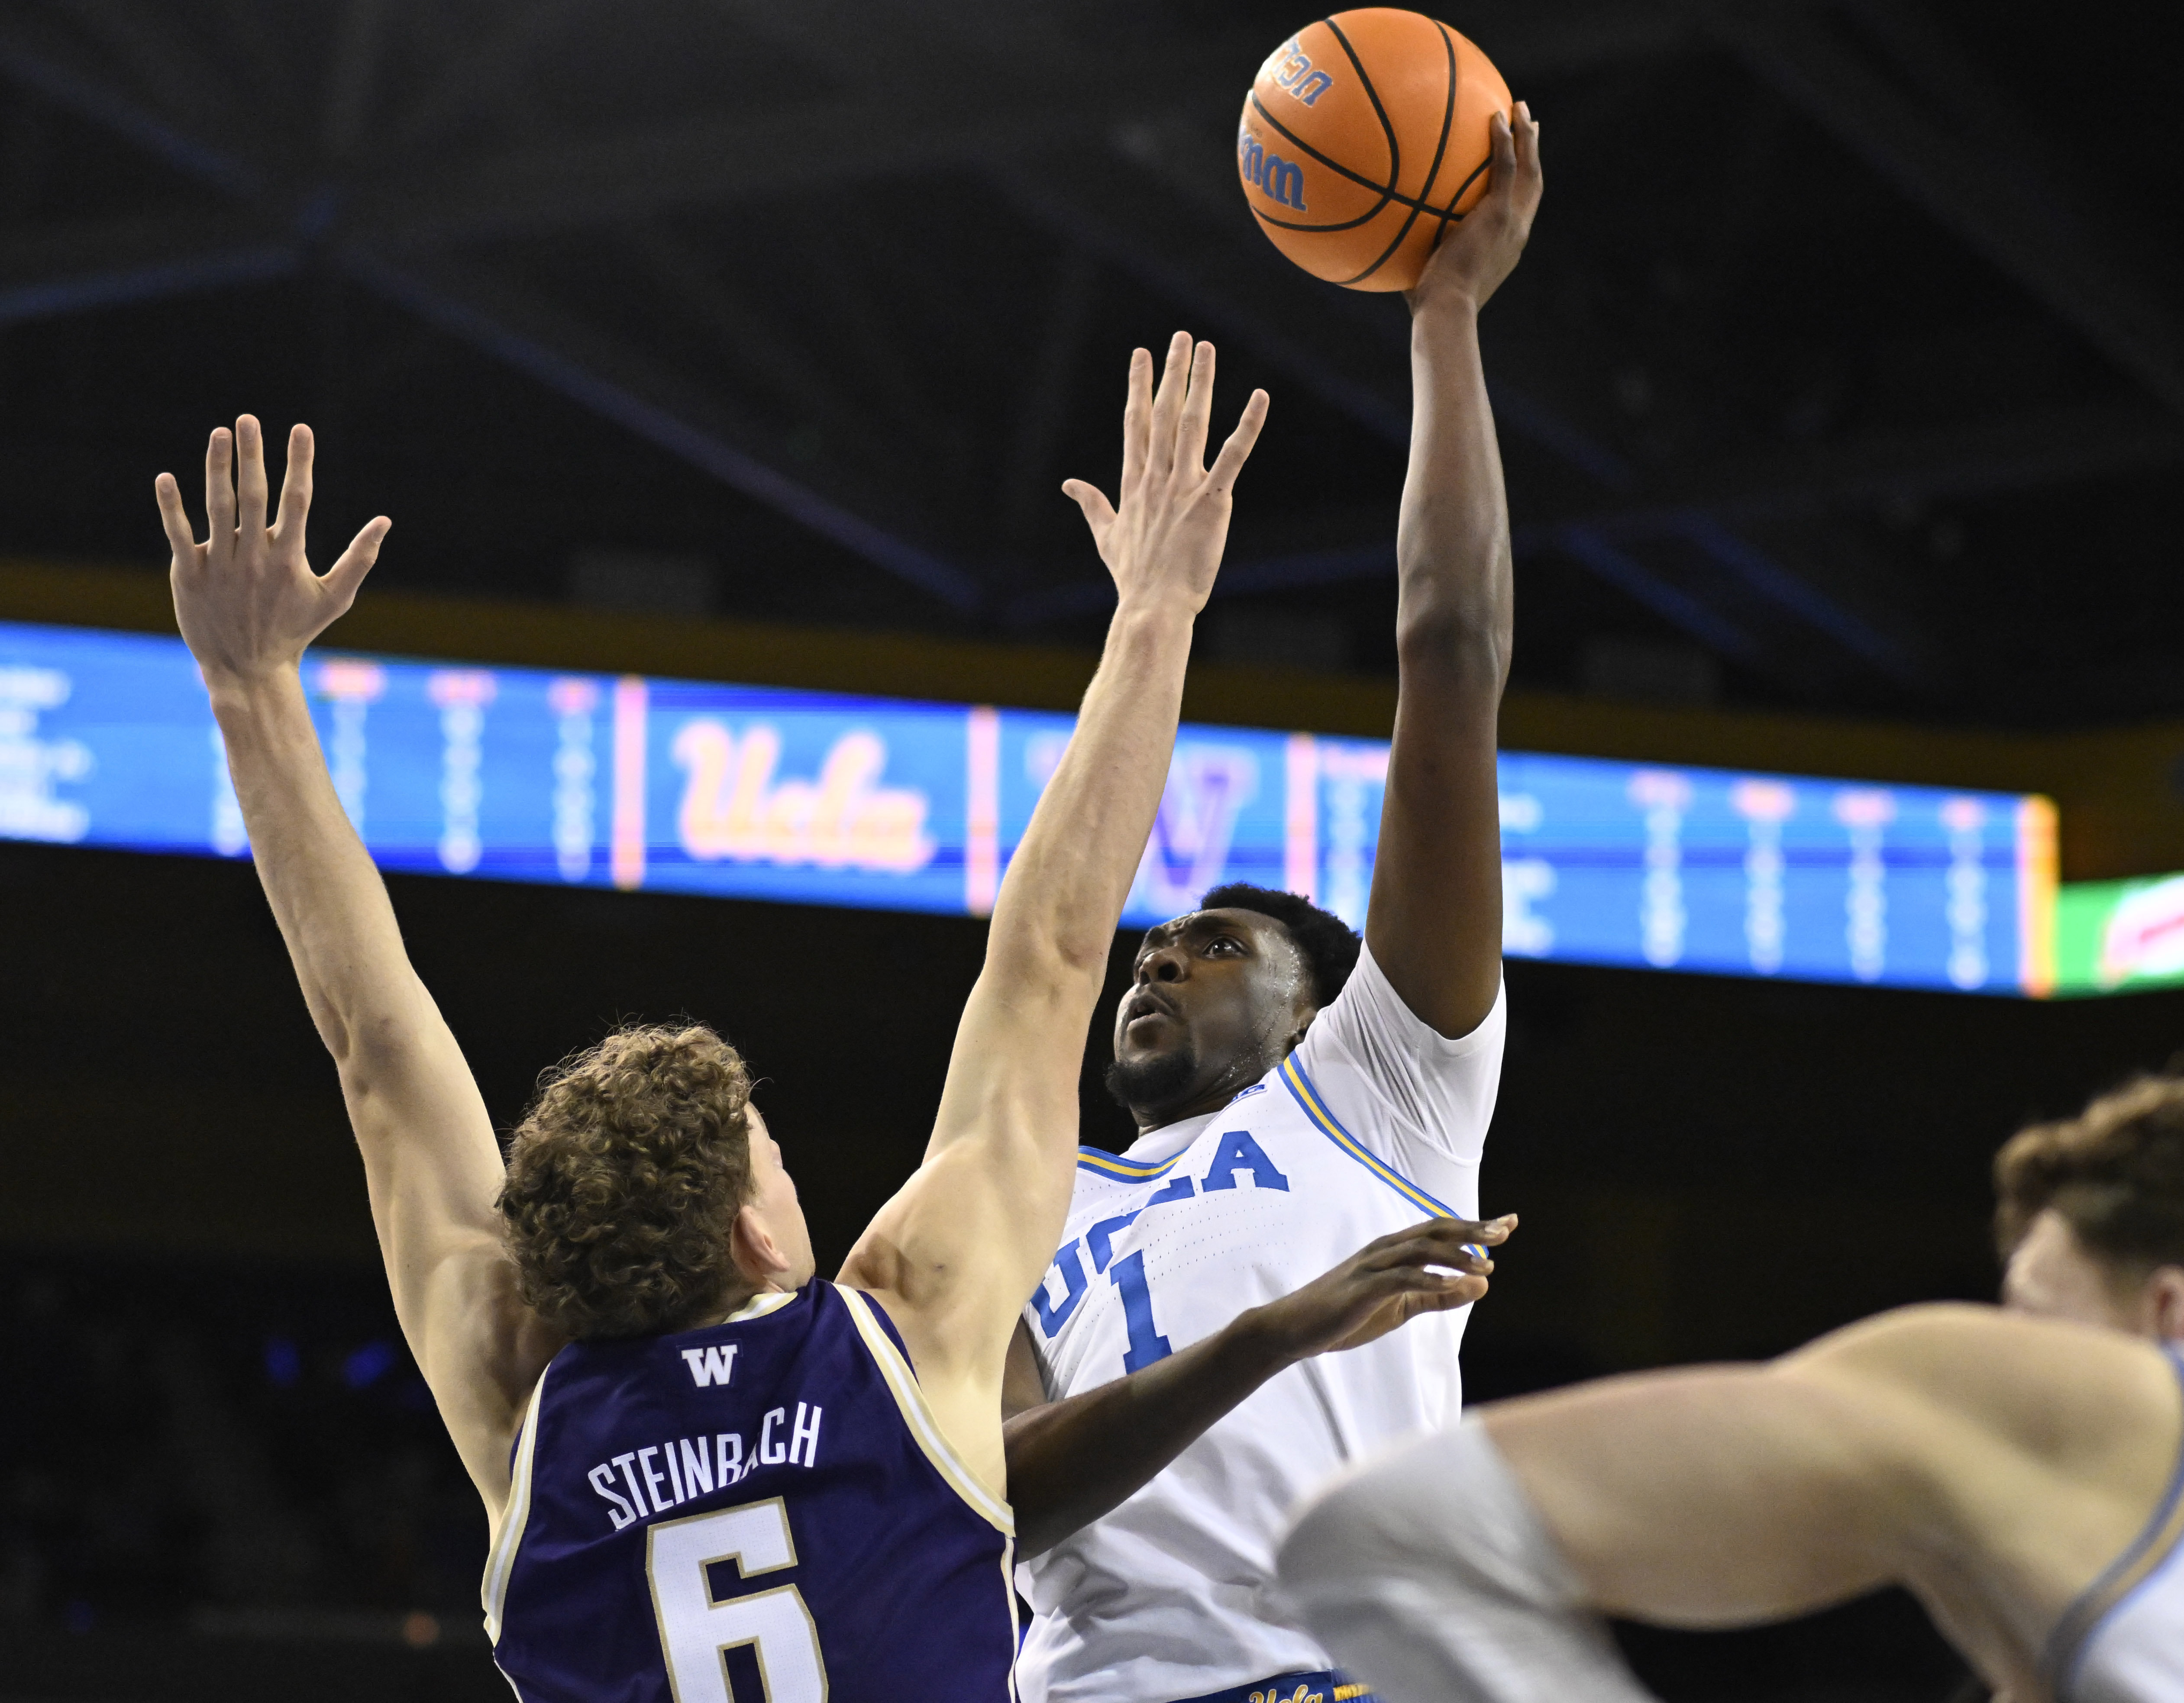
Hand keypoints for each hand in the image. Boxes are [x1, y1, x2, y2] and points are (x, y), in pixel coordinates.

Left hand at [157, 416, 389, 686]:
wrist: (247, 669)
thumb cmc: (294, 630)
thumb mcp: (334, 599)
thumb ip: (359, 559)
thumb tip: (384, 521)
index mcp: (289, 559)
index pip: (297, 501)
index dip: (300, 463)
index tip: (300, 429)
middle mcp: (255, 558)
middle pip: (254, 496)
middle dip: (253, 455)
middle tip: (249, 419)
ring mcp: (220, 566)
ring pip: (218, 508)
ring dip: (218, 468)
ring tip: (220, 433)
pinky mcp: (189, 575)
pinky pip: (178, 535)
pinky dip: (171, 507)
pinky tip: (167, 477)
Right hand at [1065, 333, 1268, 616]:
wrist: (1152, 606)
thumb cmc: (1133, 577)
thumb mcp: (1105, 536)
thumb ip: (1092, 504)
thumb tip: (1069, 485)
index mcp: (1134, 482)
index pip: (1136, 424)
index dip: (1139, 386)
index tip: (1141, 354)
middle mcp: (1157, 477)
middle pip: (1163, 413)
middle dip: (1171, 373)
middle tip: (1180, 337)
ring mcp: (1183, 486)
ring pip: (1192, 423)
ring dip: (1200, 383)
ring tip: (1205, 349)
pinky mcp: (1211, 500)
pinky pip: (1232, 455)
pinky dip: (1248, 426)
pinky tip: (1260, 397)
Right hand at [1247, 1214, 1516, 1360]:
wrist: (1295, 1327)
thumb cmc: (1348, 1314)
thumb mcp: (1401, 1307)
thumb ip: (1439, 1297)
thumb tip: (1483, 1285)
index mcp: (1394, 1251)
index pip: (1440, 1232)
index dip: (1475, 1227)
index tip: (1509, 1223)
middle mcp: (1385, 1250)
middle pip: (1434, 1231)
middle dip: (1471, 1230)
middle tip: (1505, 1232)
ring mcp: (1371, 1266)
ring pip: (1419, 1250)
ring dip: (1454, 1255)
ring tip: (1486, 1264)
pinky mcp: (1361, 1288)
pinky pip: (1398, 1279)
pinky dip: (1426, 1279)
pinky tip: (1450, 1284)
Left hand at [1407, 102, 1541, 316]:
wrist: (1446, 310)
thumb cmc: (1432, 304)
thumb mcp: (1432, 275)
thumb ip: (1422, 254)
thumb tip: (1390, 243)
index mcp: (1507, 245)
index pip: (1521, 207)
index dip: (1524, 182)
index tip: (1522, 161)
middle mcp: (1517, 231)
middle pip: (1533, 182)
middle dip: (1532, 150)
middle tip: (1531, 124)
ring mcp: (1511, 222)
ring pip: (1528, 169)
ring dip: (1527, 137)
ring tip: (1521, 108)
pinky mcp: (1499, 215)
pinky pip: (1506, 168)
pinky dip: (1505, 142)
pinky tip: (1496, 117)